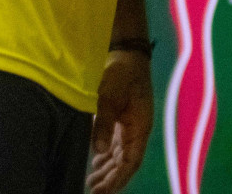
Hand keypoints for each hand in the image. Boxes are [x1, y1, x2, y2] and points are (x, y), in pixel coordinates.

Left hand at [87, 50, 153, 193]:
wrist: (127, 52)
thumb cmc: (121, 72)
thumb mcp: (109, 95)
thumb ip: (103, 122)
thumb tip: (97, 151)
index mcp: (140, 127)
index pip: (131, 162)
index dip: (118, 179)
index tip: (103, 192)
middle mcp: (137, 129)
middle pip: (125, 162)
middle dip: (111, 178)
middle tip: (92, 190)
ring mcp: (130, 124)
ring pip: (120, 154)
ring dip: (108, 169)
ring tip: (92, 182)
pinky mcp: (123, 117)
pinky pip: (116, 143)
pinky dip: (106, 155)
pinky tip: (96, 161)